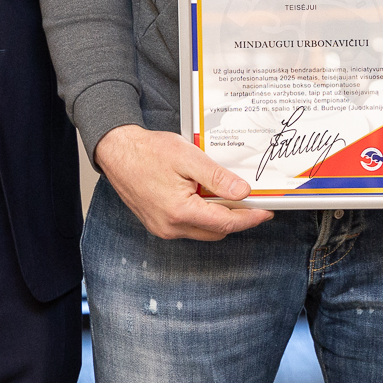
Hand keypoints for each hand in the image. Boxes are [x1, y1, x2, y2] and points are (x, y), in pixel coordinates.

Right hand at [94, 125, 274, 241]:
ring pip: (203, 231)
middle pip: (216, 231)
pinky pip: (189, 226)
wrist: (117, 152)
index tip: (265, 212)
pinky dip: (203, 216)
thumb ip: (216, 177)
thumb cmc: (148, 151)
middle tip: (253, 202)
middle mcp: (170, 227)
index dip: (249, 218)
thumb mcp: (188, 158)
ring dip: (219, 218)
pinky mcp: (158, 224)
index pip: (225, 222)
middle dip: (237, 219)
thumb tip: (243, 192)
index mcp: (179, 211)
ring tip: (230, 196)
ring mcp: (162, 228)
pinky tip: (207, 198)